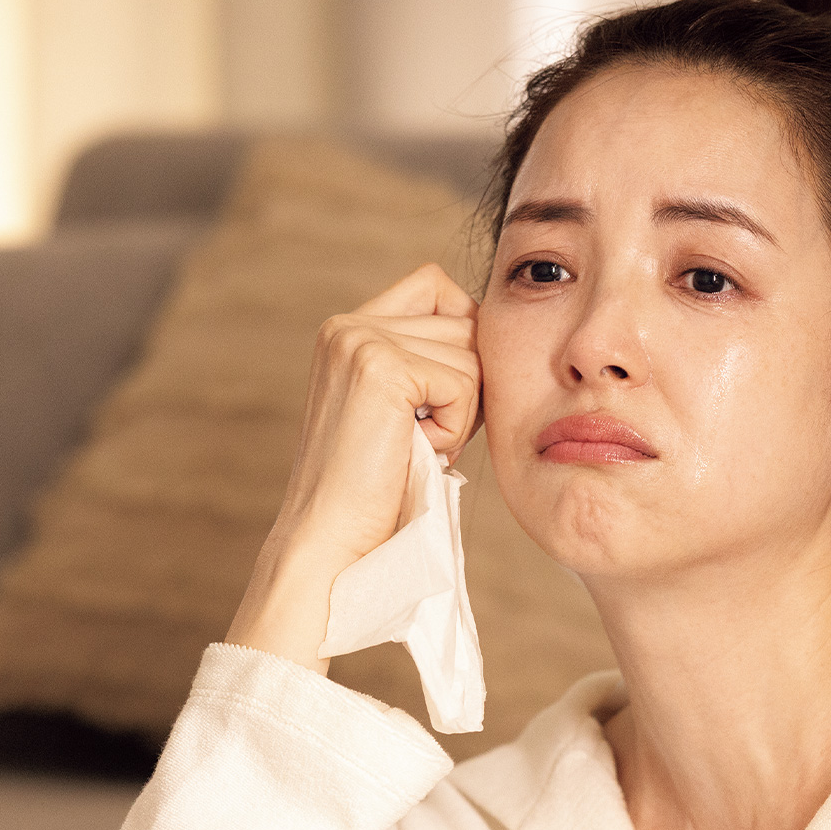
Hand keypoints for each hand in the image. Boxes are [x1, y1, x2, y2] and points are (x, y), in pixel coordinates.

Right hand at [226, 262, 480, 673]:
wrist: (334, 542)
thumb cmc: (378, 492)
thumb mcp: (404, 414)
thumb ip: (431, 365)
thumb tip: (496, 334)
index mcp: (348, 329)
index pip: (438, 287)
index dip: (463, 341)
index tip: (438, 404)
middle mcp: (348, 324)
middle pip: (466, 319)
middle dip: (467, 386)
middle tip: (424, 438)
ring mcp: (360, 340)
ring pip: (472, 353)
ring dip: (462, 412)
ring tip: (415, 447)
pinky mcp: (381, 366)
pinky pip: (464, 383)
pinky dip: (454, 428)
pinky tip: (417, 451)